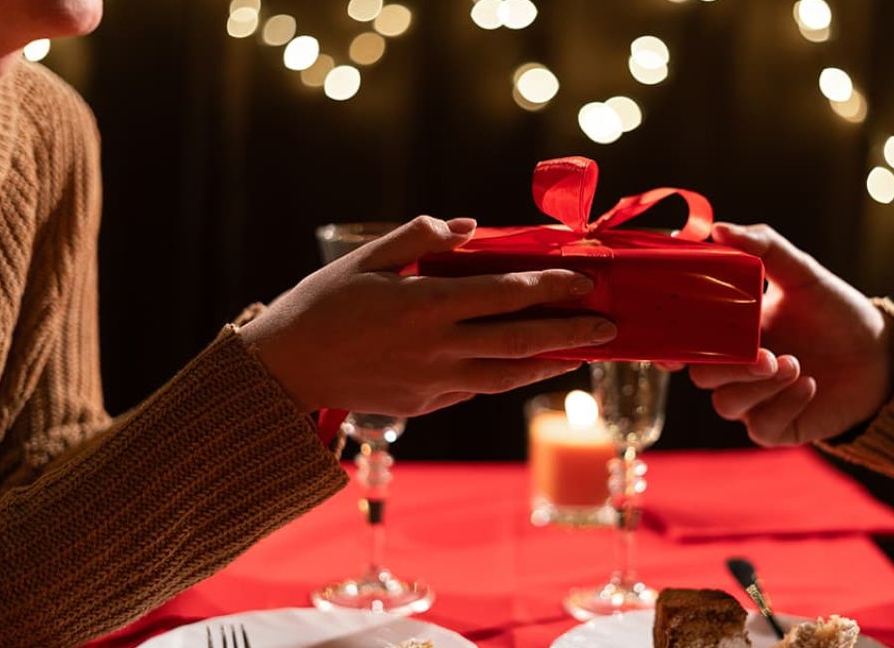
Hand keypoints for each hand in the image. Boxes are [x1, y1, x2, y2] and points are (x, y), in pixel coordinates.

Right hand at [240, 216, 617, 415]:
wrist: (284, 372)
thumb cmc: (320, 307)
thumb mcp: (365, 260)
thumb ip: (419, 238)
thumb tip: (468, 227)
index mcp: (426, 305)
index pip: (503, 293)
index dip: (548, 286)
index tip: (582, 280)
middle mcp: (438, 347)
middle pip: (519, 340)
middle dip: (569, 332)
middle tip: (608, 327)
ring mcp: (434, 381)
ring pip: (506, 375)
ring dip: (548, 365)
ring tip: (580, 355)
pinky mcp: (425, 404)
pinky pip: (476, 388)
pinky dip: (506, 378)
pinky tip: (524, 369)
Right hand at [688, 223, 893, 445]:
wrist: (879, 355)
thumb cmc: (834, 312)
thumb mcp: (800, 273)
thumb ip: (762, 247)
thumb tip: (718, 229)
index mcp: (729, 331)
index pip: (683, 344)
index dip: (669, 348)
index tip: (674, 344)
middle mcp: (734, 368)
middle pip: (701, 374)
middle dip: (728, 365)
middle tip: (766, 353)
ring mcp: (752, 400)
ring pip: (725, 403)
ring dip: (757, 385)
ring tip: (795, 364)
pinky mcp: (775, 427)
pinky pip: (760, 426)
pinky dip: (782, 405)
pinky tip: (808, 384)